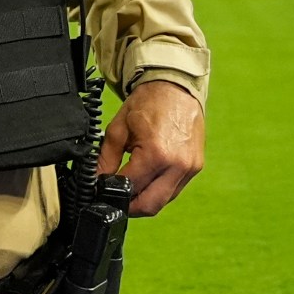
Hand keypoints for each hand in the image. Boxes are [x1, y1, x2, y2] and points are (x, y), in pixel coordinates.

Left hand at [97, 79, 205, 216]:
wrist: (176, 87)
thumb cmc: (149, 102)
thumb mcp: (118, 128)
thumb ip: (105, 158)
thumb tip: (97, 179)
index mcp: (156, 154)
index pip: (129, 188)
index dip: (111, 192)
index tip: (101, 190)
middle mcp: (177, 165)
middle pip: (150, 205)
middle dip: (129, 207)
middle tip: (115, 199)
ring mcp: (190, 168)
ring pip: (164, 201)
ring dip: (146, 200)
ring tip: (131, 187)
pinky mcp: (196, 167)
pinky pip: (174, 189)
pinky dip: (159, 190)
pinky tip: (148, 178)